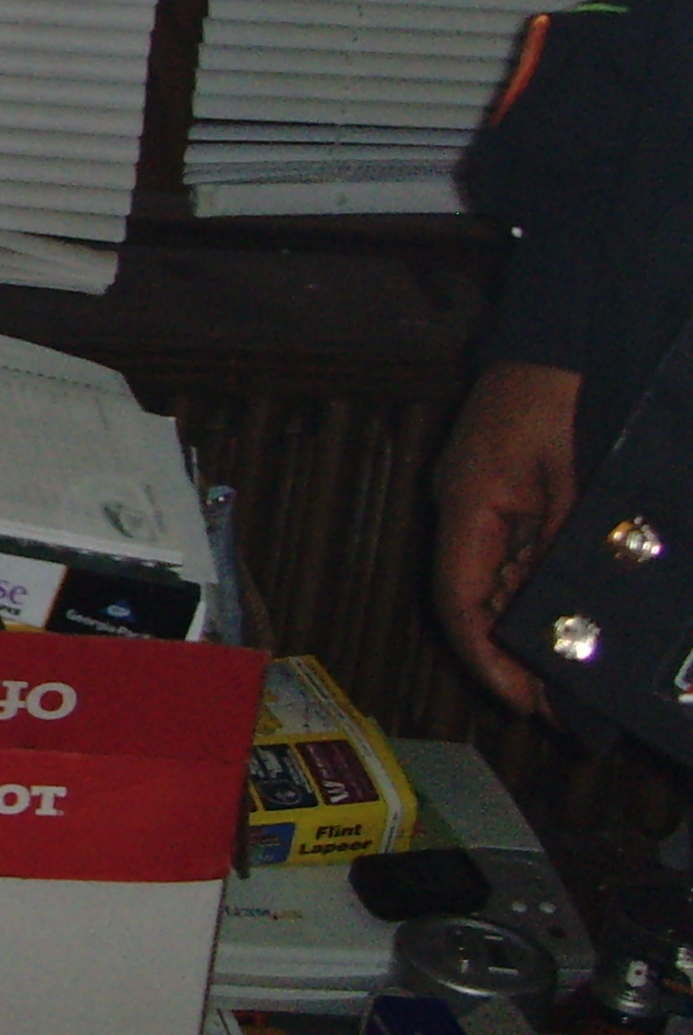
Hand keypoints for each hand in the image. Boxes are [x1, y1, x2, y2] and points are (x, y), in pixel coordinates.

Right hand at [432, 361, 579, 716]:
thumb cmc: (558, 393)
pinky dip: (532, 585)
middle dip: (509, 652)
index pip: (460, 601)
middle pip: (471, 596)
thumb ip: (563, 544)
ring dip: (524, 621)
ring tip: (566, 666)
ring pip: (491, 576)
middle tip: (556, 701)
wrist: (557, 331)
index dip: (486, 660)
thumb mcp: (575, 477)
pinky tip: (564, 608)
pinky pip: (508, 550)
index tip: (522, 703)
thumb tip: (561, 615)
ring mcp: (478, 495)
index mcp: (467, 504)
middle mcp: (461, 505)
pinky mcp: (500, 486)